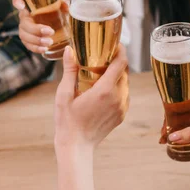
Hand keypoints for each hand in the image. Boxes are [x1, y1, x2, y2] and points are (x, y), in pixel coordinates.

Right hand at [14, 0, 65, 54]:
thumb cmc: (57, 14)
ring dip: (36, 40)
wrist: (59, 26)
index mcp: (30, 7)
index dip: (17, 2)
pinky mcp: (28, 41)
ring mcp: (24, 30)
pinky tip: (44, 49)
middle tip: (50, 31)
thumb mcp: (61, 8)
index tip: (22, 5)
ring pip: (24, 36)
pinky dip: (35, 48)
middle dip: (36, 29)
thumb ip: (64, 4)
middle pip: (24, 24)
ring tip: (50, 42)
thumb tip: (67, 4)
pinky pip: (28, 45)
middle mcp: (25, 18)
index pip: (18, 0)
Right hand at [54, 44, 128, 159]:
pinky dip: (117, 87)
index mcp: (105, 90)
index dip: (120, 50)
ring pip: (126, 83)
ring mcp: (122, 108)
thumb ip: (70, 71)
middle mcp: (118, 98)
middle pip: (125, 71)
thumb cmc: (67, 121)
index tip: (114, 43)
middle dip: (117, 60)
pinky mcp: (122, 115)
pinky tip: (104, 88)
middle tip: (103, 54)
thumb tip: (70, 50)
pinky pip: (124, 95)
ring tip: (103, 70)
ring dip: (118, 74)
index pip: (121, 63)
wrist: (76, 147)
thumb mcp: (64, 94)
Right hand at [162, 94, 189, 174]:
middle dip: (173, 122)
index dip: (173, 110)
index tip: (165, 122)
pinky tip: (177, 140)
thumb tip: (172, 137)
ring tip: (166, 138)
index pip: (186, 101)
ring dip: (178, 128)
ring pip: (188, 120)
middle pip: (185, 111)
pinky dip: (185, 133)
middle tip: (163, 134)